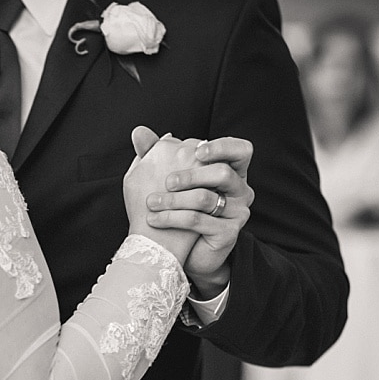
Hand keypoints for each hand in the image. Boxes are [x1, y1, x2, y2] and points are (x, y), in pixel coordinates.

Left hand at [133, 127, 253, 295]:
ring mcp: (237, 212)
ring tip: (152, 202)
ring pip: (205, 198)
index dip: (221, 147)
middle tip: (167, 182)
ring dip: (173, 200)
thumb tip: (138, 131)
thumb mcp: (167, 176)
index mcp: (231, 170)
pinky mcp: (228, 233)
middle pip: (223, 172)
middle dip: (191, 174)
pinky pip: (198, 220)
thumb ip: (155, 152)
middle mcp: (240, 190)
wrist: (182, 249)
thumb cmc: (177, 206)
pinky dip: (172, 217)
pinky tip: (154, 219)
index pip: (240, 150)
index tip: (196, 151)